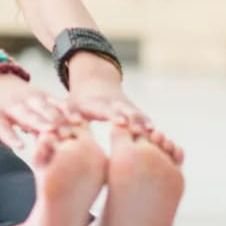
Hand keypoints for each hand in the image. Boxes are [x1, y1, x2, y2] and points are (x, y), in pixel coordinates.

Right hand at [0, 74, 81, 149]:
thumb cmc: (17, 98)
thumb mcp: (36, 102)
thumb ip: (51, 116)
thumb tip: (73, 133)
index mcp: (40, 98)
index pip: (57, 106)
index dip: (69, 115)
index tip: (82, 126)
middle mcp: (27, 101)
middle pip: (45, 111)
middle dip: (58, 121)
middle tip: (70, 134)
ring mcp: (10, 108)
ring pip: (26, 116)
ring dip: (38, 124)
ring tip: (49, 133)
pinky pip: (2, 127)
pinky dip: (11, 137)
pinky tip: (19, 147)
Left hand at [64, 79, 184, 163]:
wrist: (95, 79)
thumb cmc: (78, 101)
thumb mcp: (69, 105)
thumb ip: (65, 117)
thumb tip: (57, 130)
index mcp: (97, 104)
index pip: (106, 109)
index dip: (114, 115)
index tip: (121, 121)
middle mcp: (116, 105)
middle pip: (128, 112)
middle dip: (136, 121)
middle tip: (145, 130)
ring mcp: (128, 109)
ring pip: (141, 118)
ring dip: (149, 127)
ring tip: (161, 138)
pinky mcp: (136, 115)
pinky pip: (148, 124)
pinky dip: (156, 132)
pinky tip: (168, 145)